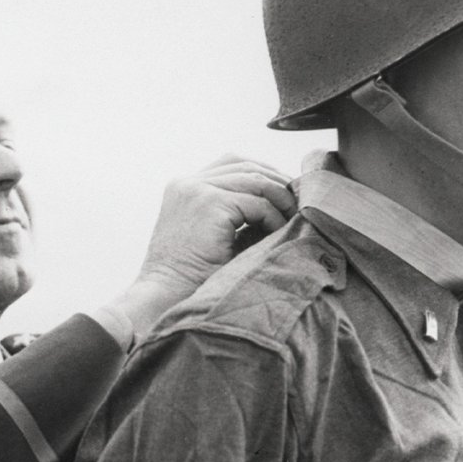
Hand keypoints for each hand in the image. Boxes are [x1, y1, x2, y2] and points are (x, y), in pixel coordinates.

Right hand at [106, 155, 294, 338]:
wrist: (165, 297)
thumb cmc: (191, 277)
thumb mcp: (213, 234)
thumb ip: (236, 213)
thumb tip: (284, 202)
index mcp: (185, 188)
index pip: (233, 164)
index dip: (264, 174)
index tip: (285, 195)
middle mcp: (187, 183)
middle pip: (245, 164)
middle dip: (277, 182)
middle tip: (297, 204)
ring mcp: (196, 190)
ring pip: (255, 179)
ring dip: (279, 199)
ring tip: (291, 220)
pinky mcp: (209, 204)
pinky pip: (256, 202)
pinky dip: (273, 217)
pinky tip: (277, 233)